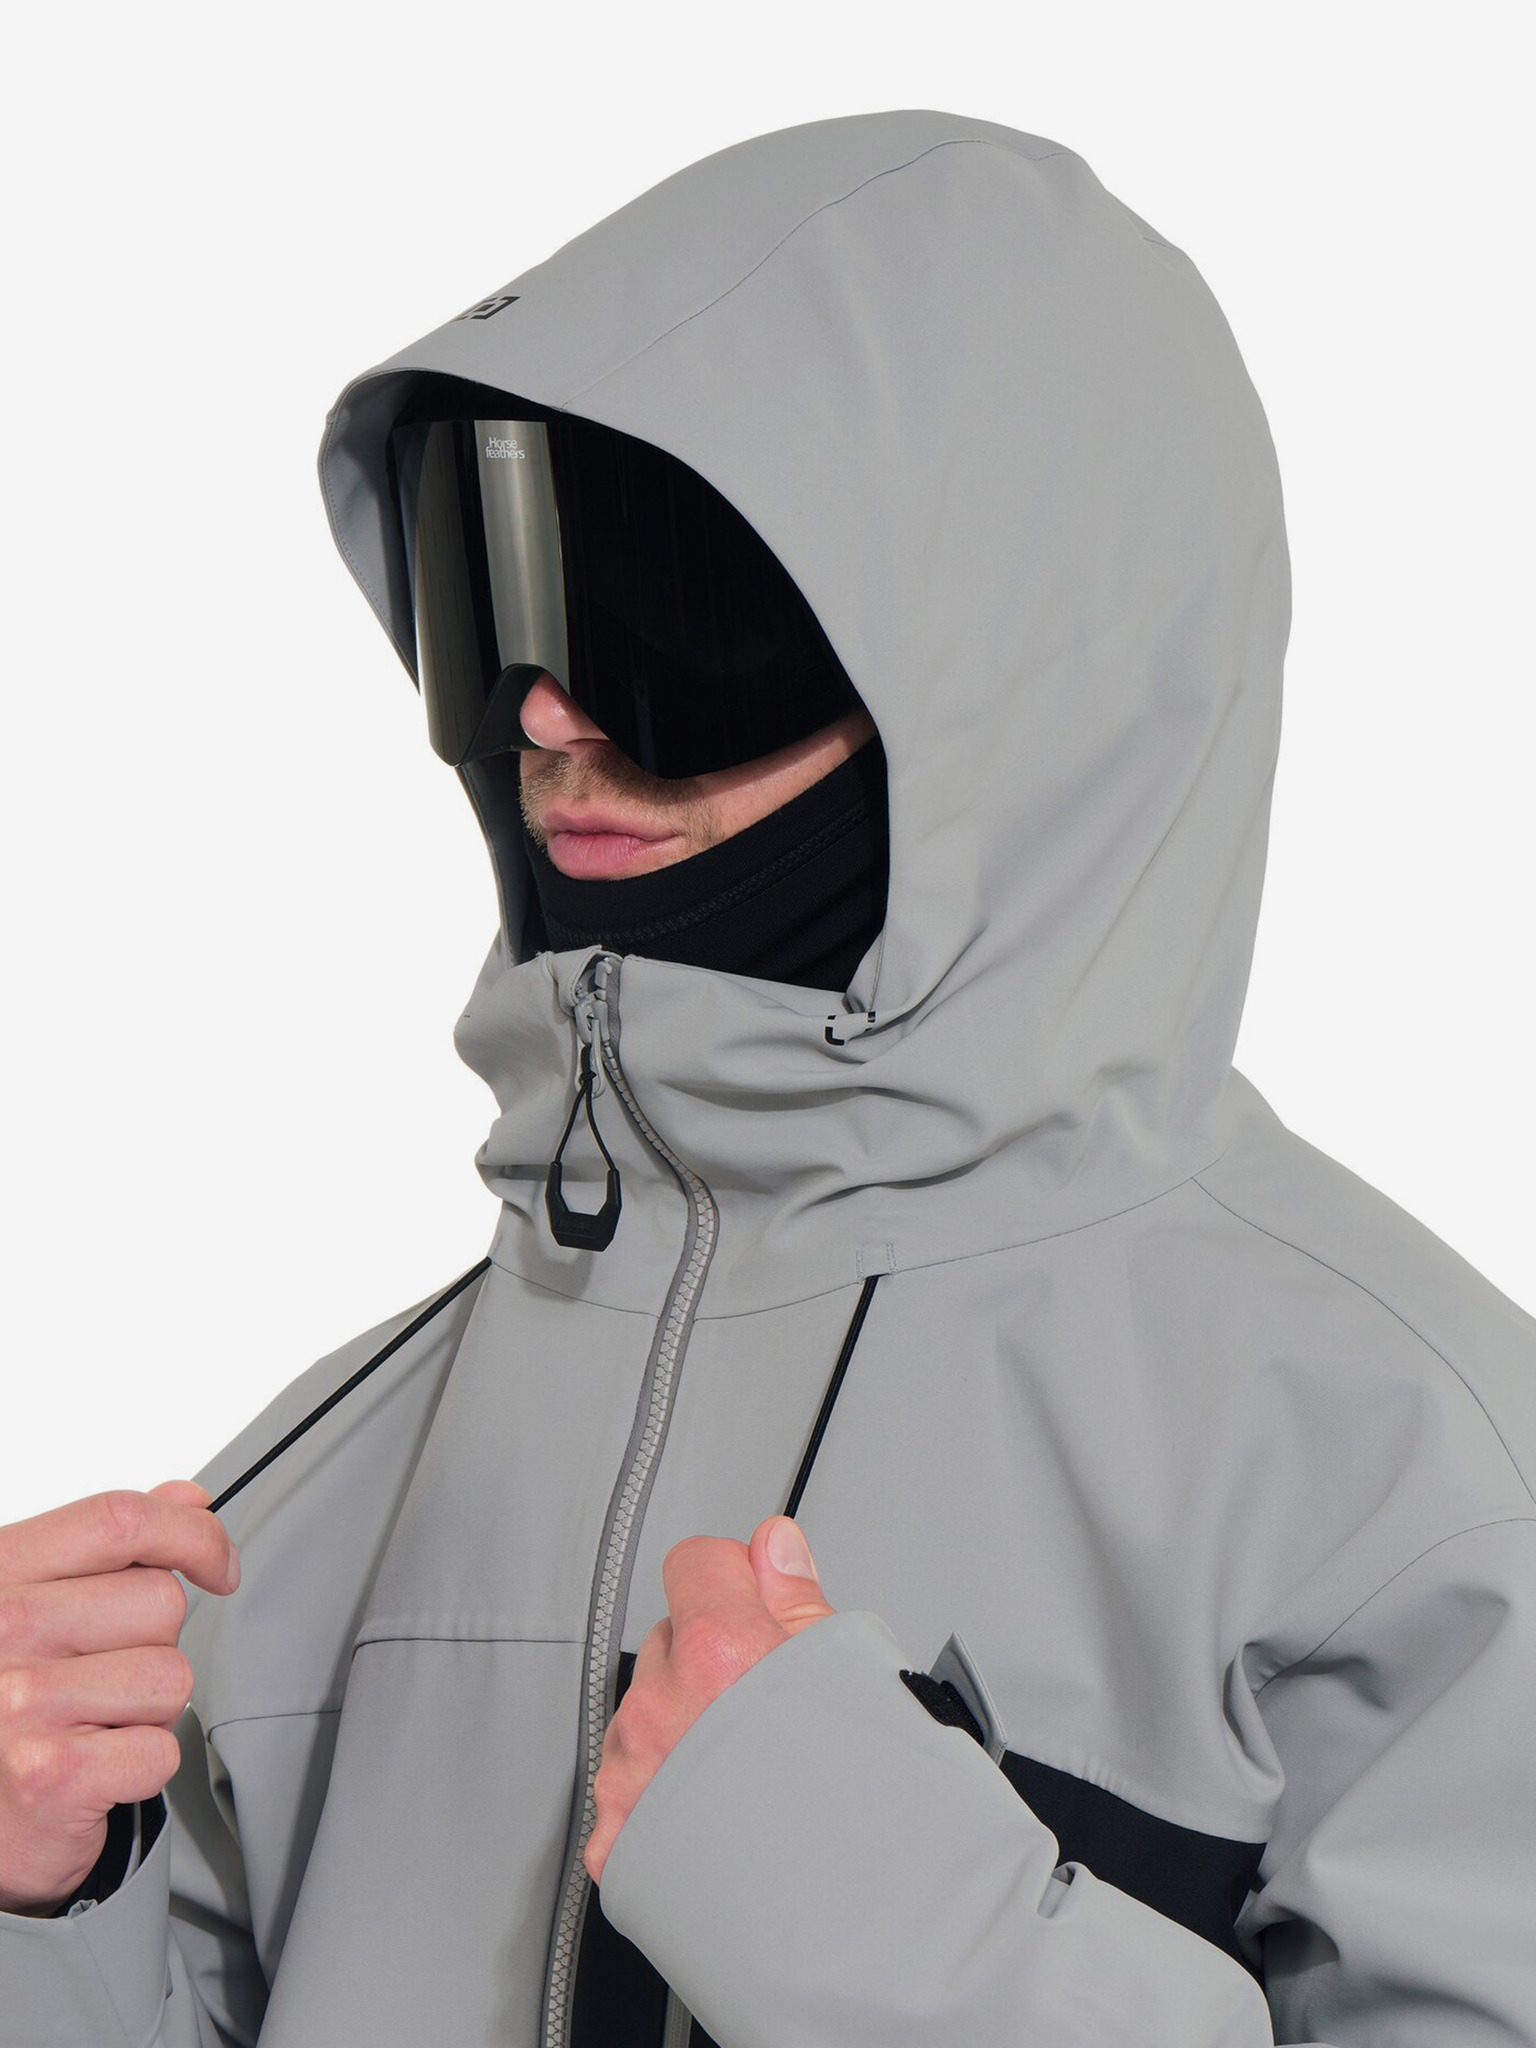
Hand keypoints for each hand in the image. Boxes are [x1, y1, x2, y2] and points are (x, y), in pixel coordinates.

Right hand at [0, 1480, 239, 1915]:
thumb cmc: (2, 1699)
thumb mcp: (32, 1600)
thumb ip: (106, 1546)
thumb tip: (187, 1500)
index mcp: (0, 1574)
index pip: (119, 1520)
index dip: (191, 1533)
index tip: (218, 1563)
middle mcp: (2, 1630)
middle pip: (160, 1600)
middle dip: (157, 1642)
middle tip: (101, 1675)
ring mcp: (23, 1702)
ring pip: (172, 1675)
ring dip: (151, 1709)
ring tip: (91, 1723)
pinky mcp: (52, 1774)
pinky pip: (161, 1750)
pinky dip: (142, 1767)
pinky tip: (93, 1767)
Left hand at [584, 1515, 834, 1885]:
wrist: (849, 1934)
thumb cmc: (864, 1815)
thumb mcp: (855, 1679)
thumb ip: (797, 1598)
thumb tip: (773, 1545)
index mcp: (717, 1652)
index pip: (695, 1562)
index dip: (733, 1578)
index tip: (757, 1603)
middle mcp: (660, 1707)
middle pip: (669, 1644)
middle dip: (710, 1663)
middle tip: (767, 1712)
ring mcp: (632, 1775)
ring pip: (645, 1718)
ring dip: (681, 1732)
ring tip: (748, 1778)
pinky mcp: (616, 1840)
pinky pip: (628, 1791)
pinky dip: (662, 1800)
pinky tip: (717, 1820)